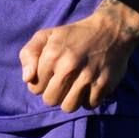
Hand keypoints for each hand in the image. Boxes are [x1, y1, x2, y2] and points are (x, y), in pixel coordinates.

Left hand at [20, 0, 138, 112]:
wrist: (111, 30)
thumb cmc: (74, 35)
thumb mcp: (47, 35)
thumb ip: (29, 54)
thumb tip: (27, 79)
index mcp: (52, 54)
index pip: (35, 89)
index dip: (41, 84)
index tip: (50, 76)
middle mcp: (69, 66)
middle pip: (50, 100)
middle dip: (53, 94)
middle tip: (62, 83)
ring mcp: (87, 76)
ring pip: (68, 107)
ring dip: (70, 100)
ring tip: (74, 88)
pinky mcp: (103, 84)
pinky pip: (89, 105)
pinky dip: (88, 100)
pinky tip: (89, 87)